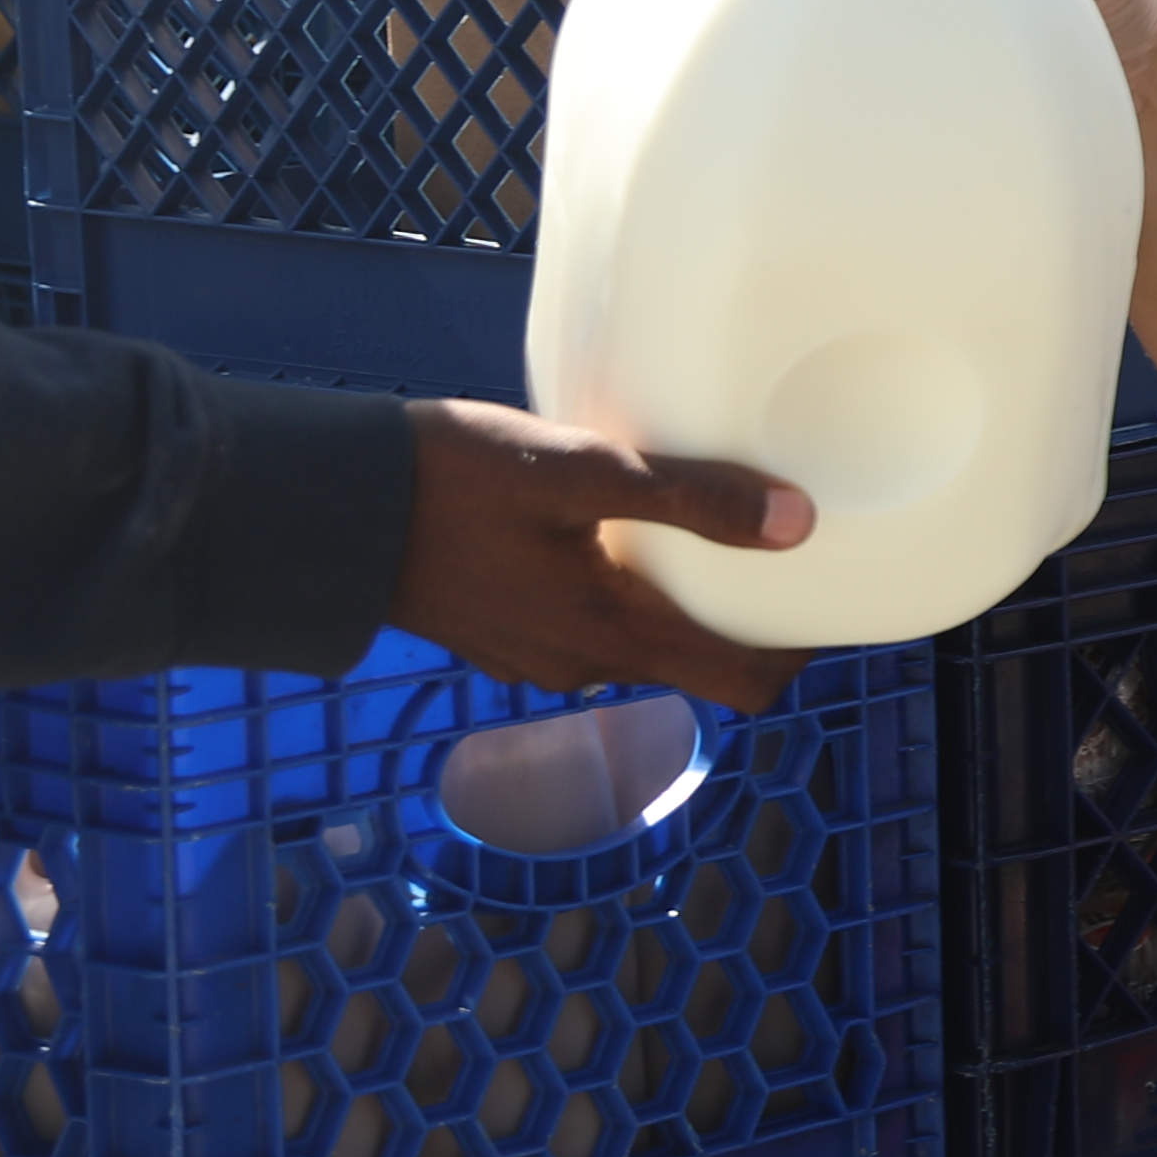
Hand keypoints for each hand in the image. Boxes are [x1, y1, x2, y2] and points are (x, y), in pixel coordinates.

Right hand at [392, 405, 814, 706]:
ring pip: (638, 643)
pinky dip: (617, 592)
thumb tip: (797, 524)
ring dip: (676, 602)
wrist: (324, 505)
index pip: (744, 684)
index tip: (832, 600)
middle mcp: (581, 666)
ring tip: (699, 533)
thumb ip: (688, 497)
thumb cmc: (447, 481)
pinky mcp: (499, 633)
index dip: (800, 652)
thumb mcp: (577, 472)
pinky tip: (612, 534)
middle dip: (745, 619)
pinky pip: (584, 626)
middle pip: (697, 663)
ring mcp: (535, 657)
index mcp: (612, 636)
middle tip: (780, 552)